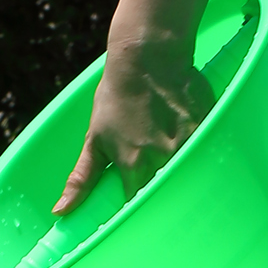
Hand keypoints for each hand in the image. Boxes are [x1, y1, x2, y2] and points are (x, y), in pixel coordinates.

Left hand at [52, 34, 213, 215]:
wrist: (149, 56)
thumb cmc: (116, 97)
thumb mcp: (93, 140)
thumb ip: (81, 180)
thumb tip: (60, 212)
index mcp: (133, 165)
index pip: (136, 204)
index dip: (134, 205)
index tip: (132, 200)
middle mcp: (162, 159)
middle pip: (163, 193)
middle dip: (158, 192)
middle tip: (152, 176)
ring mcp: (187, 144)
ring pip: (185, 175)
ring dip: (177, 173)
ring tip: (168, 153)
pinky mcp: (207, 129)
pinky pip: (202, 153)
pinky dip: (195, 153)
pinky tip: (185, 139)